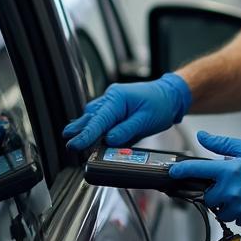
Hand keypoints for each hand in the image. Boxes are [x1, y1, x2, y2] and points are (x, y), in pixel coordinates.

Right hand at [63, 73, 191, 149]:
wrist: (170, 96)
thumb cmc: (161, 104)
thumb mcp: (146, 120)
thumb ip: (126, 131)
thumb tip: (110, 140)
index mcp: (118, 98)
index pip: (98, 120)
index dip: (86, 135)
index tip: (76, 145)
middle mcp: (112, 98)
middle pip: (91, 117)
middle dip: (79, 131)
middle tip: (69, 144)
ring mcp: (112, 102)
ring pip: (93, 117)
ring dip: (84, 128)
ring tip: (73, 140)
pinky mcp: (115, 109)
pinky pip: (101, 118)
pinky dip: (94, 127)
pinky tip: (88, 135)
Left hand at [169, 130, 240, 233]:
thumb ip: (223, 145)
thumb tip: (204, 137)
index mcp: (230, 172)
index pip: (196, 171)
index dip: (181, 171)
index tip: (173, 172)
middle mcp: (232, 193)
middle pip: (209, 198)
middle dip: (215, 192)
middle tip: (231, 185)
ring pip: (224, 211)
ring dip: (229, 204)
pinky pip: (240, 221)